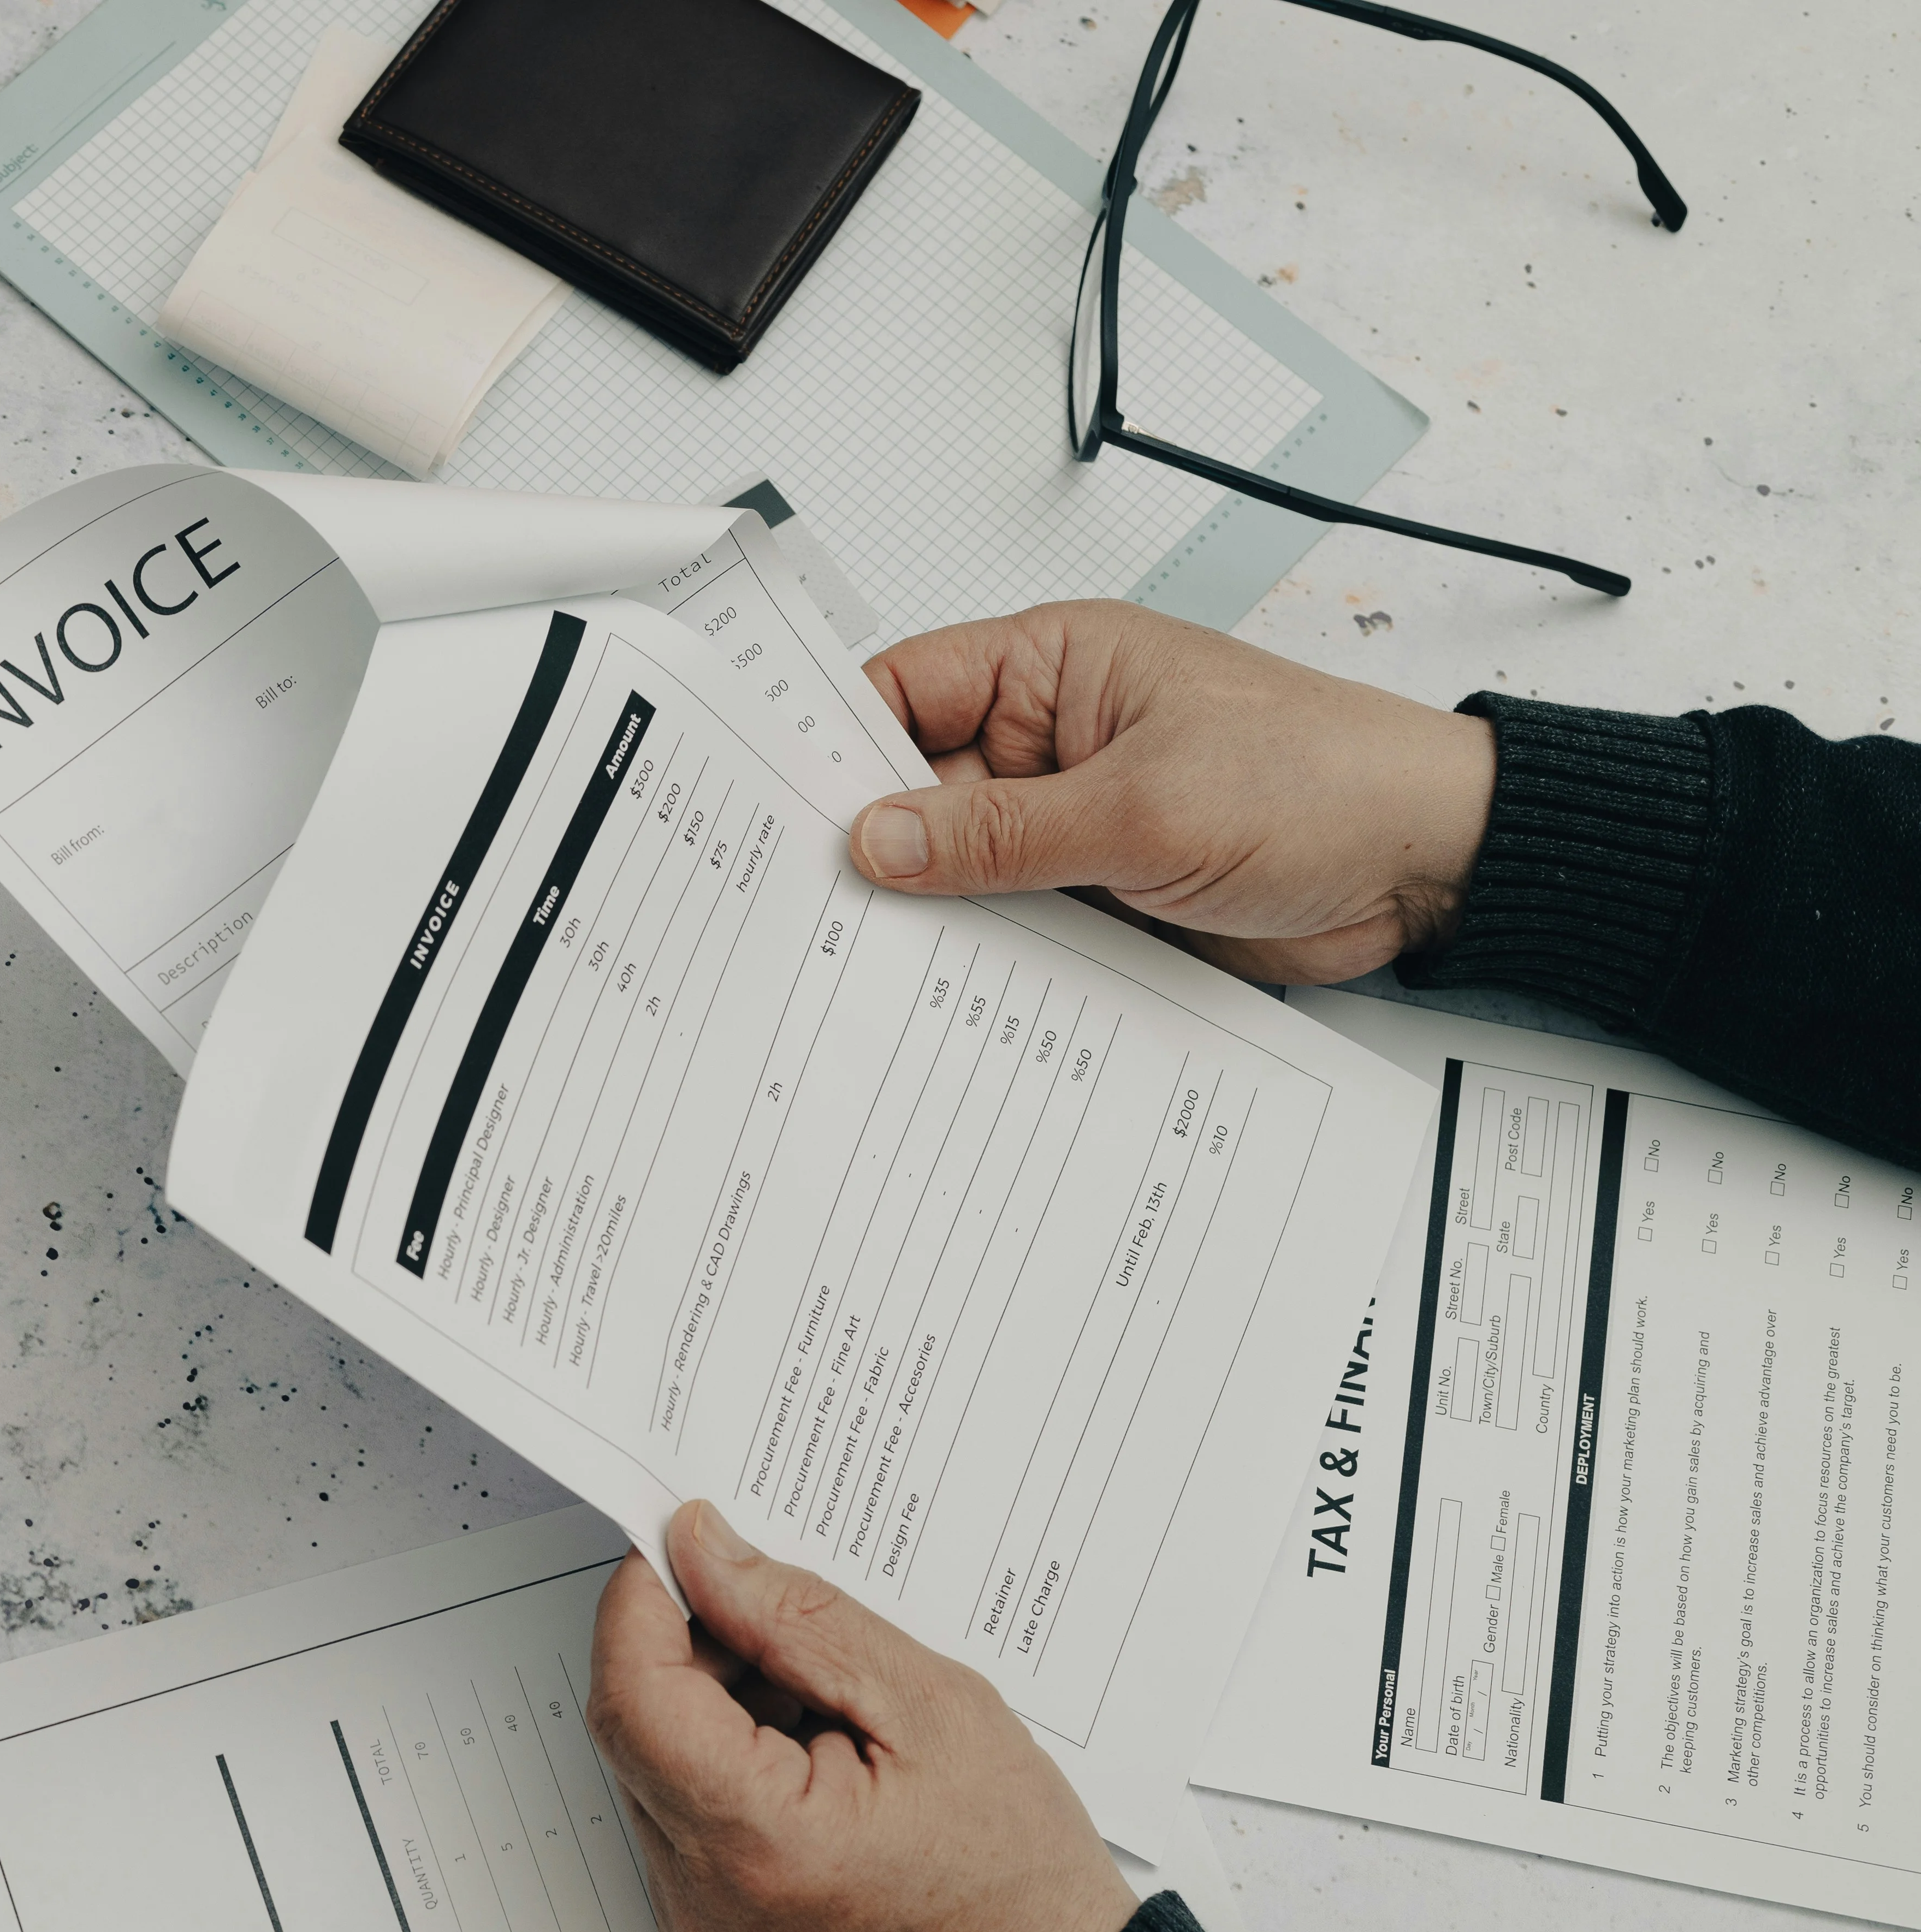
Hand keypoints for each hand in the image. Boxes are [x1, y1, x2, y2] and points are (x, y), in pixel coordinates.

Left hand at [583, 1502, 1138, 1931]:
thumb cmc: (1024, 1883)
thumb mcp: (933, 1710)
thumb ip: (799, 1620)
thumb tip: (701, 1551)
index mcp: (761, 1848)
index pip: (634, 1694)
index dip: (643, 1603)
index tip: (681, 1548)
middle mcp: (706, 1913)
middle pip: (636, 1738)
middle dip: (690, 1657)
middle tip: (776, 1626)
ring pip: (656, 1786)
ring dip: (713, 1726)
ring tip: (826, 1722)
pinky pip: (683, 1846)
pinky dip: (728, 1791)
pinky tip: (815, 1783)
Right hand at [845, 600, 1500, 983]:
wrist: (1429, 865)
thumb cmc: (1321, 783)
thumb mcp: (1142, 807)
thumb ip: (1001, 835)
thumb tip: (880, 841)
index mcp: (1055, 668)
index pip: (904, 690)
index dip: (834, 743)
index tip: (775, 805)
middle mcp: (1053, 738)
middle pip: (918, 791)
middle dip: (875, 848)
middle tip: (808, 907)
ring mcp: (1073, 819)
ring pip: (961, 870)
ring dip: (934, 915)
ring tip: (870, 963)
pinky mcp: (1099, 891)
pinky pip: (1015, 924)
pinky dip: (988, 958)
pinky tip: (949, 991)